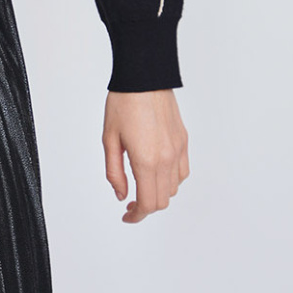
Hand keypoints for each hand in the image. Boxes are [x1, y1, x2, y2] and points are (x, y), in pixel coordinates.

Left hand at [102, 88, 188, 223]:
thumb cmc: (123, 103)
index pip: (148, 203)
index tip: (127, 216)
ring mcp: (178, 150)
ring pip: (174, 188)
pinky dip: (171, 179)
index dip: (137, 216)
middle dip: (146, 206)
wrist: (144, 76)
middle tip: (130, 202)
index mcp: (146, 161)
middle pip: (162, 200)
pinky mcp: (184, 141)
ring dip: (158, 192)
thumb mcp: (109, 139)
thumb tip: (121, 195)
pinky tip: (156, 170)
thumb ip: (114, 172)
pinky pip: (182, 171)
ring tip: (141, 183)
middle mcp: (166, 159)